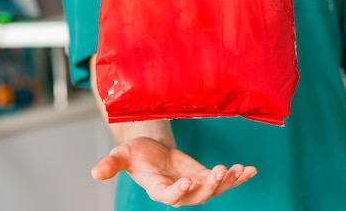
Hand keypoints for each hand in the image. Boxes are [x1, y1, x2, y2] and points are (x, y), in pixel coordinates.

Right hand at [91, 136, 256, 206]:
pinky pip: (223, 181)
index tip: (189, 180)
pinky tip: (251, 170)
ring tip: (239, 170)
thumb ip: (111, 165)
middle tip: (220, 171)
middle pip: (197, 196)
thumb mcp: (121, 155)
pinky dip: (238, 177)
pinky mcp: (204, 177)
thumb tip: (94, 173)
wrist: (149, 148)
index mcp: (157, 189)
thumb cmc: (134, 153)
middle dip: (210, 186)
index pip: (170, 196)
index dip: (179, 191)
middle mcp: (178, 192)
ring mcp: (194, 186)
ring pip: (214, 190)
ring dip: (227, 182)